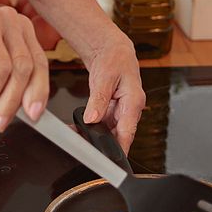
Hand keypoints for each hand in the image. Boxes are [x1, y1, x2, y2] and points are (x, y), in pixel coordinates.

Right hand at [0, 5, 48, 132]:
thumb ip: (11, 79)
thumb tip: (27, 109)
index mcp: (22, 28)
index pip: (38, 63)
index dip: (38, 91)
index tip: (34, 114)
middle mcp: (9, 19)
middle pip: (21, 67)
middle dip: (11, 101)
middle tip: (0, 122)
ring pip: (0, 68)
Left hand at [81, 33, 143, 151]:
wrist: (113, 50)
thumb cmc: (114, 59)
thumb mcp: (104, 77)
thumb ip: (98, 99)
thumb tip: (92, 119)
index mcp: (134, 102)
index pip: (128, 133)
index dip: (119, 149)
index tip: (111, 162)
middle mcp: (130, 110)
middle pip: (119, 136)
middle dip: (103, 145)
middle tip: (84, 150)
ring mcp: (122, 112)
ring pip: (110, 133)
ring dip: (95, 137)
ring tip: (77, 139)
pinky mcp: (113, 112)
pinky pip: (103, 126)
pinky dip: (92, 129)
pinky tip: (78, 130)